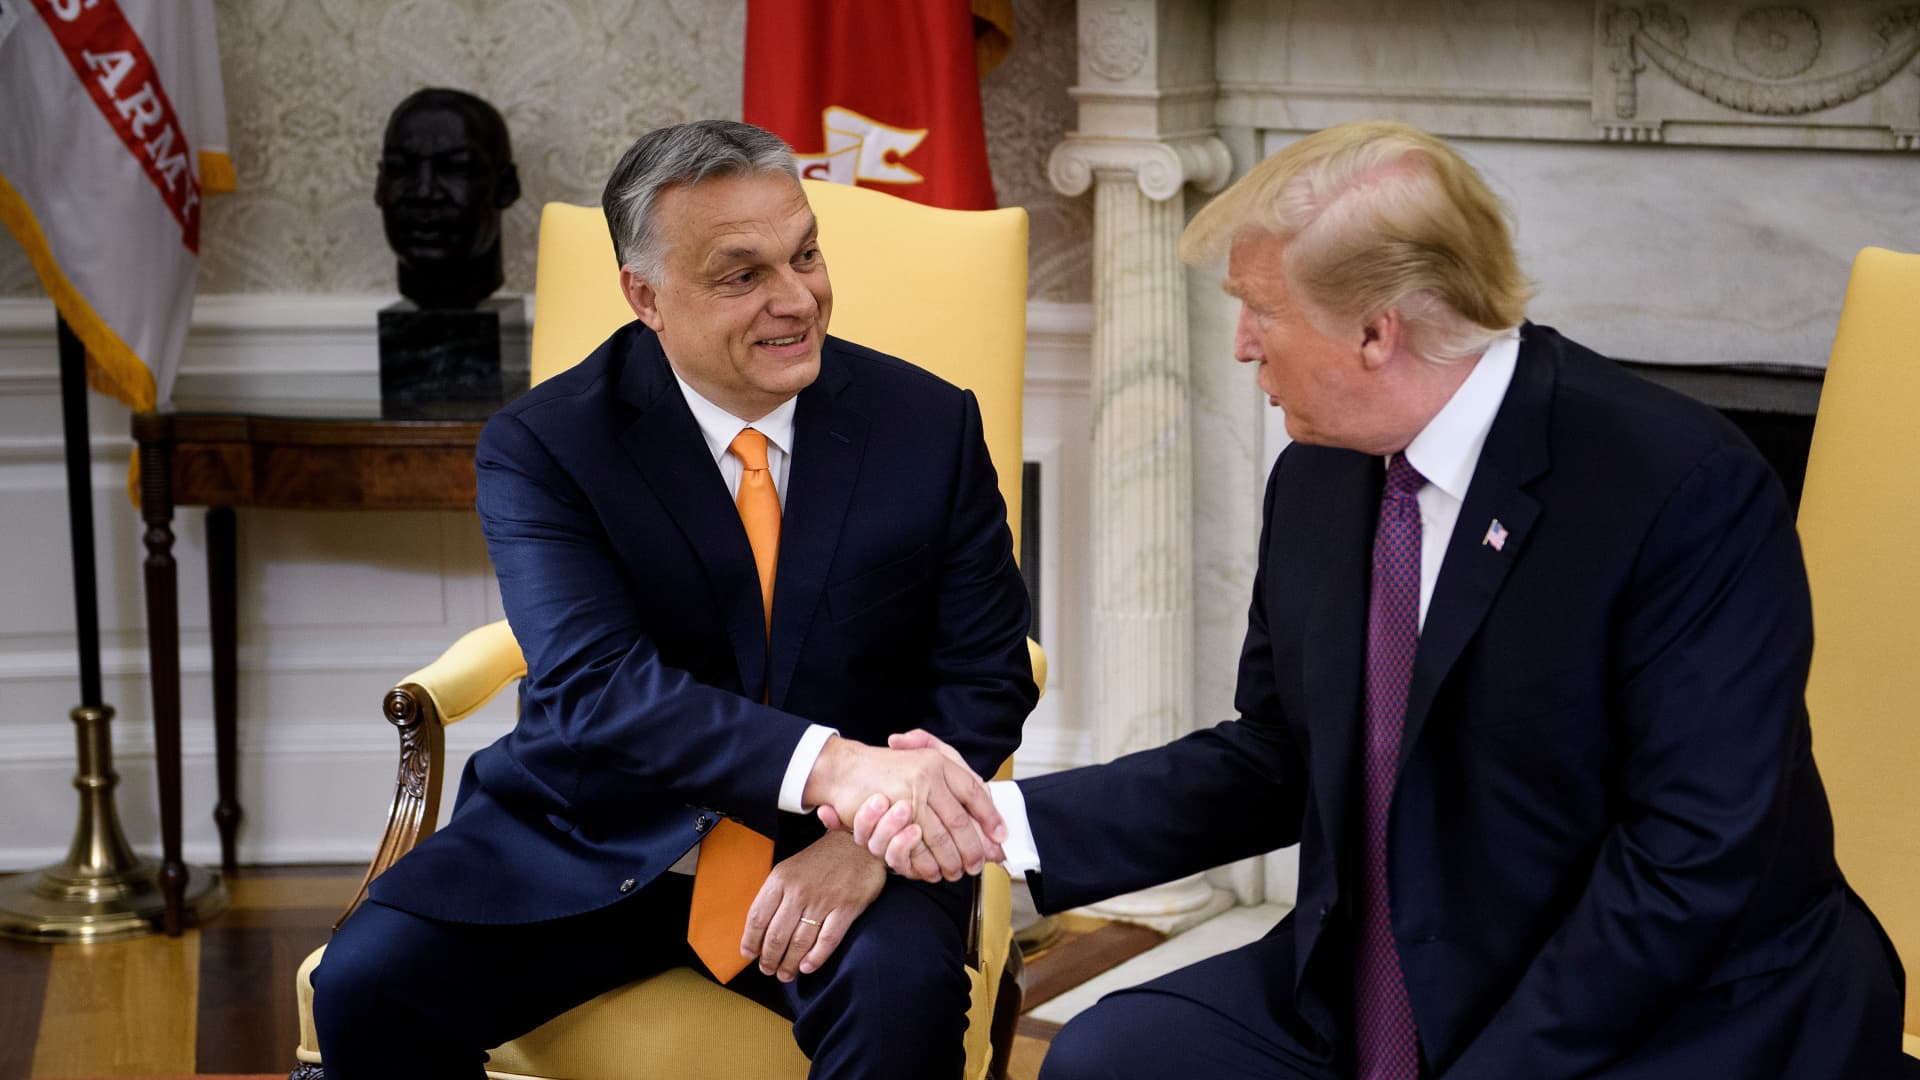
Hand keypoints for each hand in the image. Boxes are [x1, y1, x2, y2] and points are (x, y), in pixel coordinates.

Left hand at [740, 831, 884, 981]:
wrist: (858, 843)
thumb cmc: (822, 859)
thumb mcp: (791, 867)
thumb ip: (776, 894)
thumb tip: (760, 928)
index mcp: (781, 878)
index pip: (758, 917)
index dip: (750, 941)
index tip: (749, 954)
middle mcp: (799, 890)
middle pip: (776, 935)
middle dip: (769, 958)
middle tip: (768, 969)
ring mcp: (823, 900)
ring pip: (799, 942)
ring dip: (789, 964)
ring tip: (786, 974)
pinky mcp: (846, 908)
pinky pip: (827, 940)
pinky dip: (815, 958)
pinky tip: (807, 967)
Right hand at [804, 733, 1004, 880]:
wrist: (846, 769)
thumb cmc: (887, 767)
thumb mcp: (922, 758)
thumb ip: (953, 779)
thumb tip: (981, 811)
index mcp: (938, 762)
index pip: (973, 792)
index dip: (990, 816)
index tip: (1000, 836)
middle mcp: (927, 777)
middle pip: (961, 821)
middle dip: (973, 848)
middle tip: (978, 864)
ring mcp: (910, 797)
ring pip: (942, 838)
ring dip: (951, 860)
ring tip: (958, 871)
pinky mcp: (892, 817)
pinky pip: (917, 847)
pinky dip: (927, 863)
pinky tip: (934, 872)